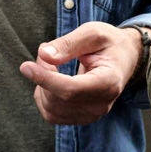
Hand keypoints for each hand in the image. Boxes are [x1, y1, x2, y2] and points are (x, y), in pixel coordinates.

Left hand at [19, 22, 141, 125]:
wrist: (125, 58)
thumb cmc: (109, 43)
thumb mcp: (92, 33)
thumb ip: (68, 44)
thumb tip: (43, 55)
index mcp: (108, 82)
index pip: (71, 90)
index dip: (45, 79)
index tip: (25, 66)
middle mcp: (102, 104)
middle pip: (58, 99)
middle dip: (43, 74)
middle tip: (46, 52)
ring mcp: (92, 114)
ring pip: (51, 109)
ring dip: (42, 85)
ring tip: (52, 63)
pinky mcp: (82, 118)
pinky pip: (52, 114)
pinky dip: (44, 97)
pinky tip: (51, 81)